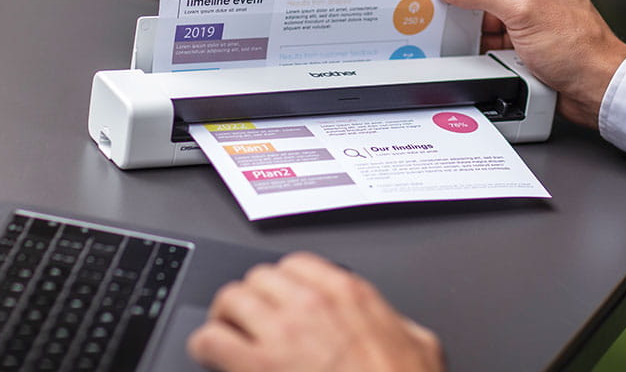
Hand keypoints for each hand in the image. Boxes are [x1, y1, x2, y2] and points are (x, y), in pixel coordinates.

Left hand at [186, 252, 443, 371]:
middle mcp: (311, 304)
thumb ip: (398, 324)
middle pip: (261, 277)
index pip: (299, 264)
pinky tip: (210, 353)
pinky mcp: (257, 365)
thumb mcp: (420, 345)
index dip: (285, 282)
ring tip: (226, 331)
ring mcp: (282, 332)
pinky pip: (212, 339)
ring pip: (232, 297)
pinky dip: (205, 344)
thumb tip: (399, 327)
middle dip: (254, 296)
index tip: (282, 296)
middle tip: (252, 316)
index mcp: (350, 294)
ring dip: (226, 315)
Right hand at [435, 0, 625, 129]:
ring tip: (437, 24)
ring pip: (477, 8)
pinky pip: (483, 34)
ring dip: (460, 18)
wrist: (596, 89)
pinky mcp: (517, 40)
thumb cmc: (578, 45)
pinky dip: (469, 40)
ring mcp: (521, 13)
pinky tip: (457, 47)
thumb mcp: (523, 9)